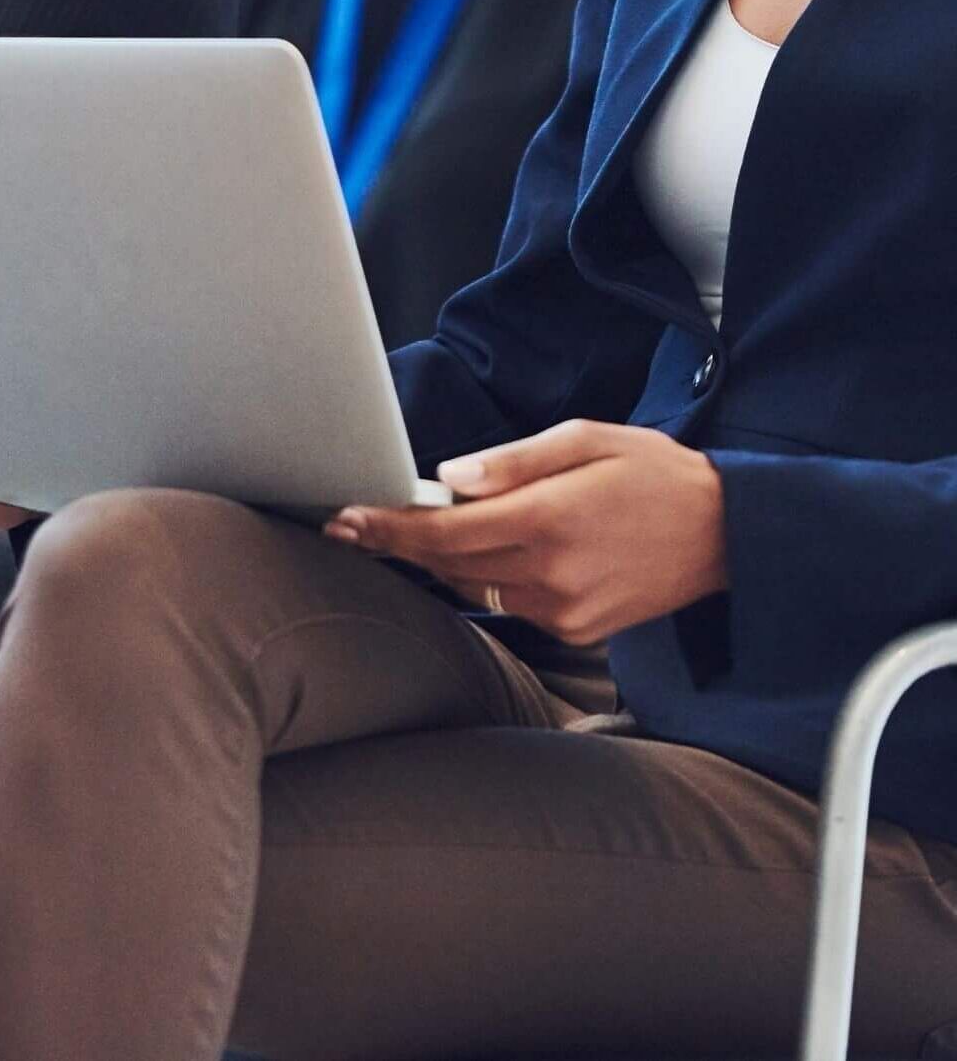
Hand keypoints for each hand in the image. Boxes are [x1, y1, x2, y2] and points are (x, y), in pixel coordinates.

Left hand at [325, 420, 727, 643]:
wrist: (725, 535)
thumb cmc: (654, 473)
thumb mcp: (586, 440)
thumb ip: (513, 462)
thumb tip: (450, 477)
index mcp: (550, 520)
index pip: (447, 531)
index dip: (389, 527)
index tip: (345, 519)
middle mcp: (552, 574)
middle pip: (449, 564)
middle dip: (398, 543)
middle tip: (350, 523)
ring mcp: (564, 610)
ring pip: (474, 585)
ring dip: (441, 560)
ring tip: (410, 530)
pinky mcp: (576, 629)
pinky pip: (510, 602)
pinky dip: (487, 576)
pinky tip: (488, 550)